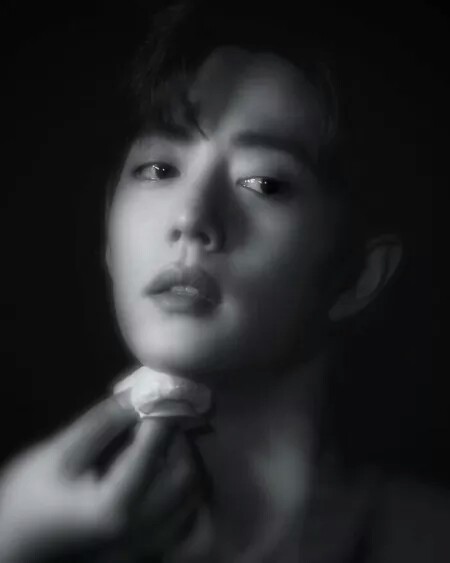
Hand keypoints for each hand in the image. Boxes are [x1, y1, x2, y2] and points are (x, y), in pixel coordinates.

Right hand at [0, 397, 201, 561]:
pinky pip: (186, 521)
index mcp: (116, 503)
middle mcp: (139, 527)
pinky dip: (186, 492)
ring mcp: (146, 543)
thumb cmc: (32, 493)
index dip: (163, 414)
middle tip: (162, 417)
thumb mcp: (62, 452)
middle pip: (183, 474)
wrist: (16, 540)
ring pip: (190, 497)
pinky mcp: (146, 549)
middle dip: (178, 439)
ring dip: (186, 462)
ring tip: (164, 442)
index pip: (154, 448)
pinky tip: (168, 474)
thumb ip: (104, 422)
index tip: (165, 390)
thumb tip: (141, 392)